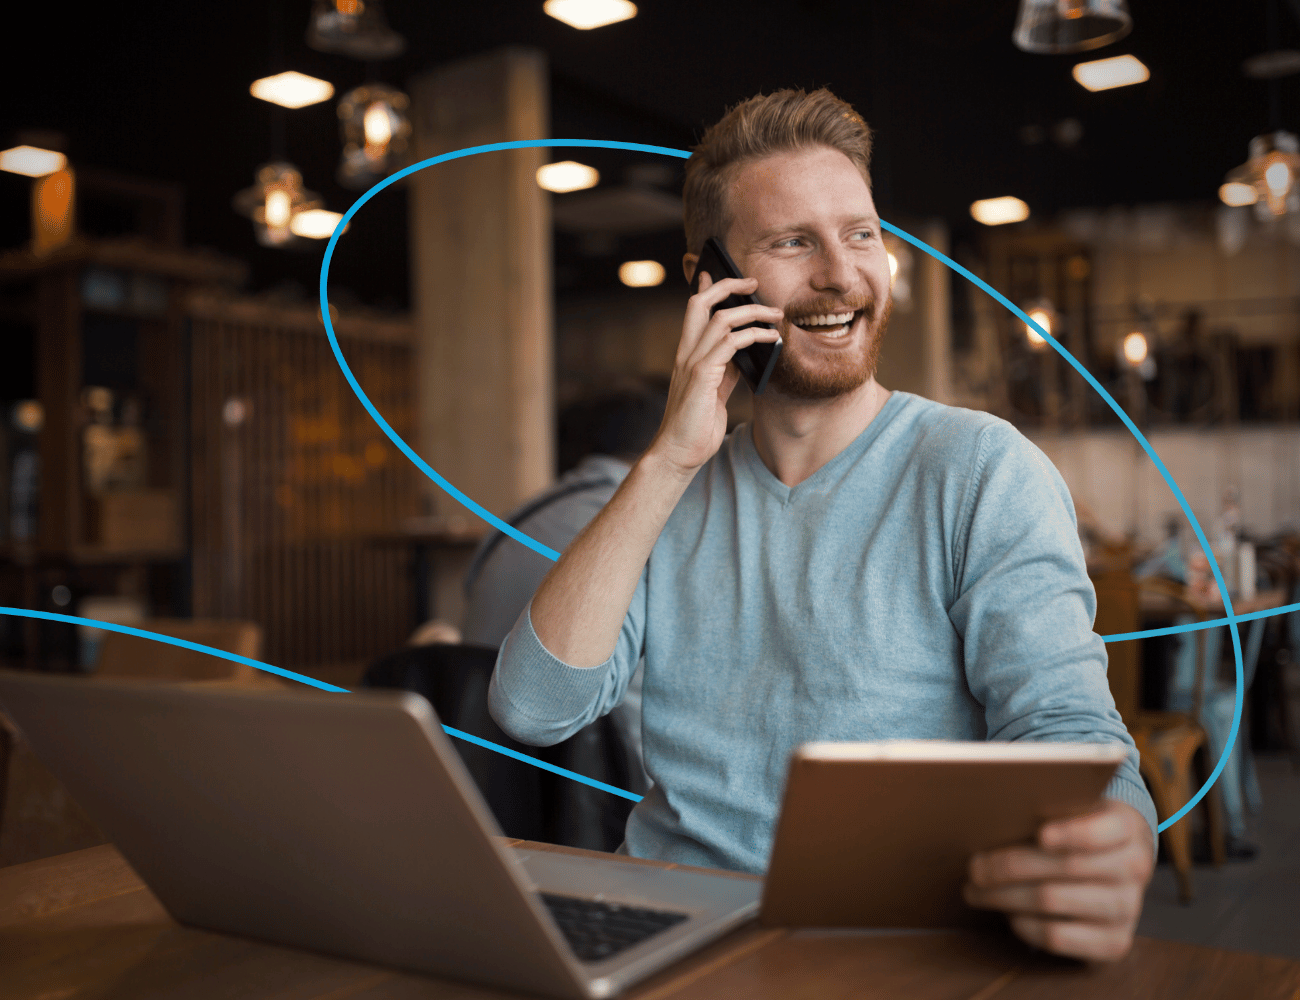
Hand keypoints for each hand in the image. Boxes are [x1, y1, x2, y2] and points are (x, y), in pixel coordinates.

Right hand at [647, 271, 781, 476]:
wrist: (679, 453)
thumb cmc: (696, 427)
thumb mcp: (714, 392)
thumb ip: (725, 370)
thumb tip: (746, 353)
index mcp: (687, 356)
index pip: (693, 312)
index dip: (706, 289)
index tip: (717, 274)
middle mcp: (686, 353)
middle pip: (701, 303)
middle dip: (726, 286)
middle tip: (752, 281)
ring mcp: (692, 363)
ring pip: (720, 319)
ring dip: (752, 311)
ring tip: (776, 314)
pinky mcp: (702, 376)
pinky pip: (731, 343)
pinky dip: (755, 336)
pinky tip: (772, 339)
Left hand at [963, 800, 1154, 961]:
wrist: (1116, 862)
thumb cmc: (1078, 827)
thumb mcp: (1073, 808)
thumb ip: (1045, 809)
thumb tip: (988, 816)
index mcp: (1125, 827)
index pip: (1100, 831)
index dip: (1072, 833)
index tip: (1040, 834)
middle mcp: (1134, 868)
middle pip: (1064, 867)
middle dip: (1008, 866)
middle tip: (973, 868)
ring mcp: (1127, 908)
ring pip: (1052, 901)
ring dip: (1004, 897)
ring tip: (977, 891)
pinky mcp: (1115, 942)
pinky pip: (1058, 937)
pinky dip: (1025, 926)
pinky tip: (1008, 914)